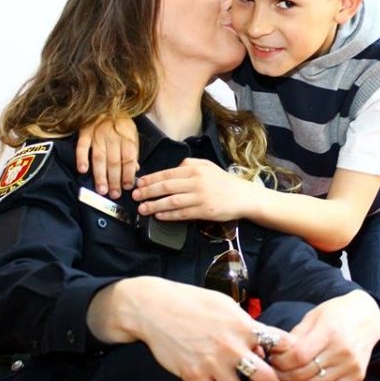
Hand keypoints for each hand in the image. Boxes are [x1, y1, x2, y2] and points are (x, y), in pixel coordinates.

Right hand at [75, 115, 138, 198]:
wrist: (107, 103)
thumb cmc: (121, 123)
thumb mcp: (132, 135)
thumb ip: (133, 153)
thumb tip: (134, 171)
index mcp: (127, 137)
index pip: (128, 159)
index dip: (128, 174)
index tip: (128, 187)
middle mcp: (113, 137)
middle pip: (114, 162)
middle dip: (114, 180)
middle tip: (114, 194)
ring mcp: (98, 134)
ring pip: (99, 158)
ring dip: (100, 175)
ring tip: (101, 189)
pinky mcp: (85, 132)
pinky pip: (82, 146)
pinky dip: (81, 158)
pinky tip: (82, 170)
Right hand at [88, 278, 291, 380]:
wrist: (155, 309)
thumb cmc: (192, 301)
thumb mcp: (225, 304)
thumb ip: (246, 324)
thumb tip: (261, 345)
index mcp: (244, 325)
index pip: (278, 344)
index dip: (290, 357)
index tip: (296, 368)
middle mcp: (232, 346)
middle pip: (266, 376)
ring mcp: (213, 363)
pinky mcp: (194, 376)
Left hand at [132, 158, 257, 220]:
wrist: (243, 196)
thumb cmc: (223, 182)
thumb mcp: (207, 166)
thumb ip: (189, 164)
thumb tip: (172, 169)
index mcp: (195, 169)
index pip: (167, 173)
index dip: (151, 179)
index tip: (138, 184)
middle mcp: (197, 182)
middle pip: (166, 187)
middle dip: (148, 192)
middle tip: (135, 196)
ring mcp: (201, 197)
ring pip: (172, 201)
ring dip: (155, 205)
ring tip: (143, 209)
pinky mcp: (205, 211)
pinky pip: (183, 213)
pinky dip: (169, 215)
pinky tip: (159, 216)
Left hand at [264, 291, 379, 380]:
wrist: (369, 316)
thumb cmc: (338, 311)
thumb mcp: (315, 315)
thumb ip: (296, 335)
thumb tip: (273, 352)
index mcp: (329, 332)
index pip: (298, 355)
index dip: (280, 362)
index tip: (269, 360)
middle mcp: (341, 351)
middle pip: (303, 373)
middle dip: (280, 378)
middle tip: (263, 380)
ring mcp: (349, 367)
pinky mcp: (355, 378)